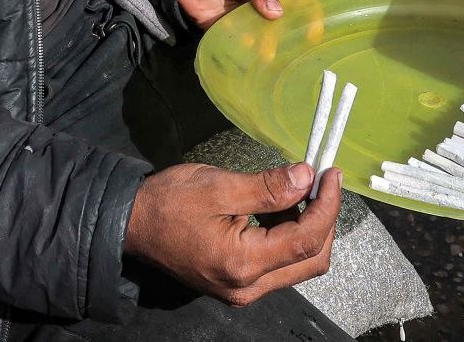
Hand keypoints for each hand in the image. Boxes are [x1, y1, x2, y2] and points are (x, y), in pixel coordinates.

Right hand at [125, 162, 339, 306]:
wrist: (132, 224)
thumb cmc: (171, 202)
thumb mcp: (220, 185)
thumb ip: (268, 187)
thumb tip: (307, 177)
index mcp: (243, 264)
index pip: (306, 240)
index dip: (327, 205)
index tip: (331, 173)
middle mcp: (248, 287)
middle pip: (310, 260)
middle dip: (325, 219)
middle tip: (321, 180)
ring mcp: (243, 289)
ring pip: (298, 265)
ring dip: (309, 226)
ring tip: (302, 188)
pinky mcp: (238, 282)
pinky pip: (279, 263)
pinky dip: (290, 234)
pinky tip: (283, 206)